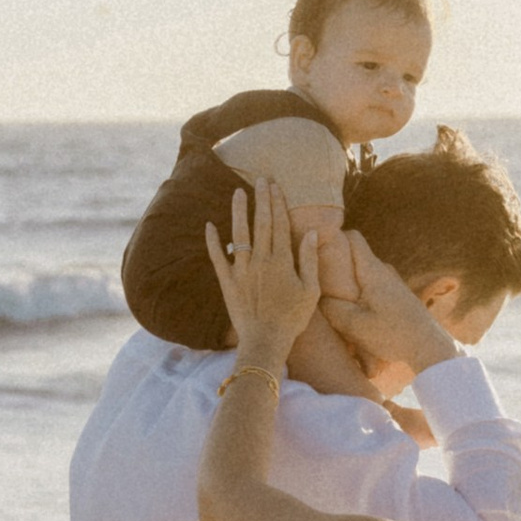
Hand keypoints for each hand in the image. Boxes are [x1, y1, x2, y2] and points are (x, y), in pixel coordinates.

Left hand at [206, 180, 319, 368]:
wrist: (265, 341)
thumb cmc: (292, 318)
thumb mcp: (311, 290)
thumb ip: (309, 259)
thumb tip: (310, 232)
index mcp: (282, 261)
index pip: (280, 224)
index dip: (277, 202)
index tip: (275, 185)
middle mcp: (261, 260)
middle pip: (261, 223)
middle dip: (261, 199)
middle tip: (260, 179)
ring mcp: (242, 270)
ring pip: (239, 234)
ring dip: (239, 211)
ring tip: (238, 192)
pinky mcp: (227, 282)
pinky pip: (218, 258)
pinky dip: (213, 241)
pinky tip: (209, 225)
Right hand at [318, 231, 459, 388]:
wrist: (428, 347)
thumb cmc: (393, 335)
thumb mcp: (355, 326)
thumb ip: (332, 309)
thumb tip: (319, 298)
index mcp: (373, 271)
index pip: (353, 238)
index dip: (335, 238)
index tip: (319, 249)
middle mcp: (385, 271)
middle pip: (356, 257)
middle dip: (338, 266)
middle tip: (321, 283)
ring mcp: (393, 283)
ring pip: (364, 274)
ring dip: (350, 284)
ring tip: (337, 302)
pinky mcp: (397, 297)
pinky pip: (373, 287)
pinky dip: (362, 294)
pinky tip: (357, 314)